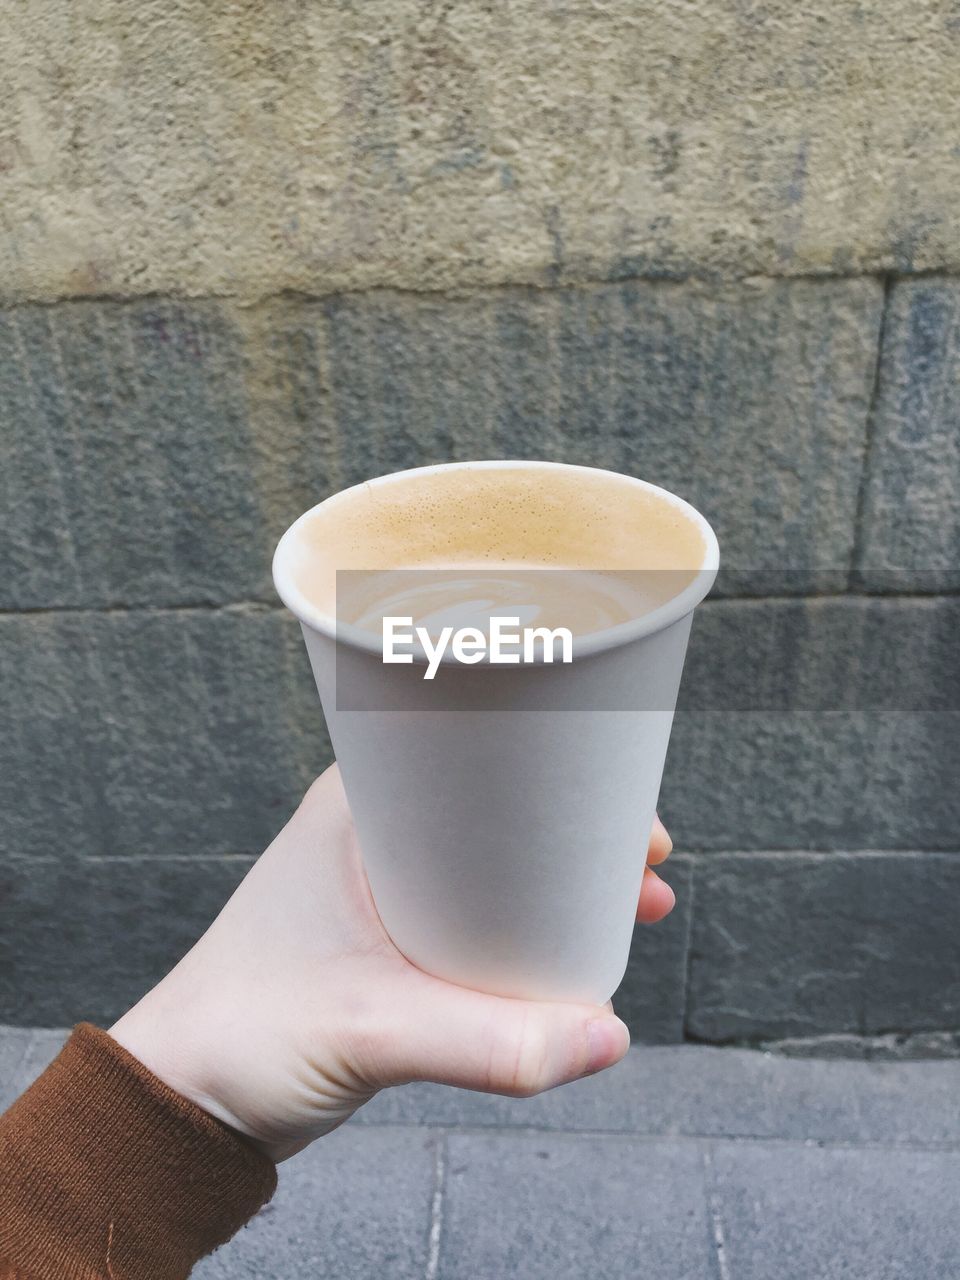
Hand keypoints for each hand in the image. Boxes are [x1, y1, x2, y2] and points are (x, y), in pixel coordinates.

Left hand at [111, 766, 674, 1161]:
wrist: (185, 1097)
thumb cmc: (243, 1035)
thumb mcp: (371, 1028)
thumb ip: (486, 1042)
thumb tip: (604, 1038)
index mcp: (361, 804)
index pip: (481, 756)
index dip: (569, 777)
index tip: (631, 815)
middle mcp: (376, 829)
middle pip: (503, 807)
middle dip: (581, 834)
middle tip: (646, 868)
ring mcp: (384, 882)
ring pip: (498, 861)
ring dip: (562, 881)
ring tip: (629, 910)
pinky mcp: (390, 934)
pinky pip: (481, 909)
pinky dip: (530, 922)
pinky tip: (568, 952)